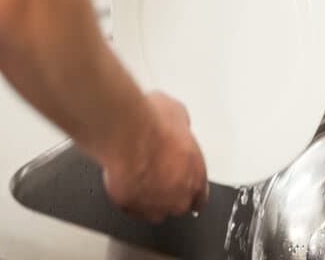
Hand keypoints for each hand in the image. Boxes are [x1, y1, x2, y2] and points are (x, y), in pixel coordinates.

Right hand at [103, 92, 208, 221]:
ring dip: (149, 196)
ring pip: (153, 209)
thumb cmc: (155, 124)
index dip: (189, 187)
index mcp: (196, 176)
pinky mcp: (128, 207)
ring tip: (139, 174)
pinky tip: (125, 178)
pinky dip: (128, 195)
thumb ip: (182, 132)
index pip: (200, 197)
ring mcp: (153, 206)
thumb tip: (176, 128)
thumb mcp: (179, 115)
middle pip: (178, 204)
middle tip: (158, 170)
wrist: (128, 133)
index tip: (181, 178)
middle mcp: (178, 197)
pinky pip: (131, 206)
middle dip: (169, 191)